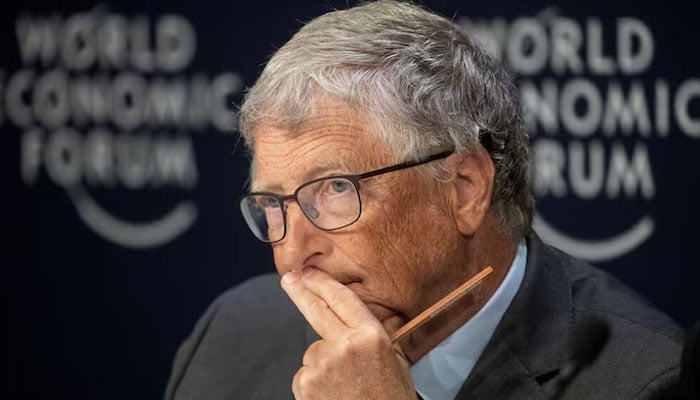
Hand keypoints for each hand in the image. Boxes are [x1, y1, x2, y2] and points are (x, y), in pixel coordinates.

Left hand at [281, 267, 416, 399]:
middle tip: (288, 279)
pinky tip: (332, 396)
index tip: (308, 272)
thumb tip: (354, 316)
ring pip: (313, 353)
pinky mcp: (306, 383)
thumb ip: (373, 335)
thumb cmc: (390, 398)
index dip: (322, 283)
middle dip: (300, 291)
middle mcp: (345, 345)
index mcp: (371, 336)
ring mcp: (322, 364)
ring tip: (343, 386)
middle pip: (316, 310)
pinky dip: (313, 384)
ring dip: (321, 365)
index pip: (342, 299)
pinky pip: (305, 375)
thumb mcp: (394, 360)